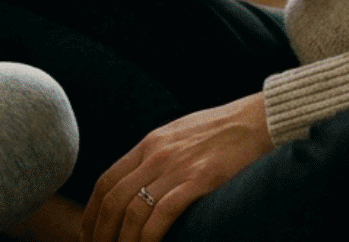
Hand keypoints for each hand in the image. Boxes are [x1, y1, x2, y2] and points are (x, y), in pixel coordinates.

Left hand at [82, 92, 273, 241]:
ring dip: (122, 239)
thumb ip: (158, 156)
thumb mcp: (179, 136)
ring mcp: (176, 167)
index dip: (92, 211)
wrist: (259, 119)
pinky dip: (148, 236)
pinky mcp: (200, 180)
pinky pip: (163, 213)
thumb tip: (144, 181)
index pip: (107, 181)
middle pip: (113, 199)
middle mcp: (155, 154)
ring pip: (133, 210)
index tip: (89, 233)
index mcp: (149, 144)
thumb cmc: (224, 131)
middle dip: (100, 231)